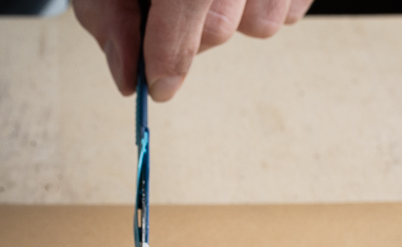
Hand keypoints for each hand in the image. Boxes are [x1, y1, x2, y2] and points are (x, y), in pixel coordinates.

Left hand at [73, 0, 312, 100]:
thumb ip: (111, 16)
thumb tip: (129, 77)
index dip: (171, 50)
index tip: (157, 84)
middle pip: (220, 27)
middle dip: (189, 35)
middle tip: (170, 13)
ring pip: (261, 24)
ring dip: (232, 19)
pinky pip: (290, 11)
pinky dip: (260, 7)